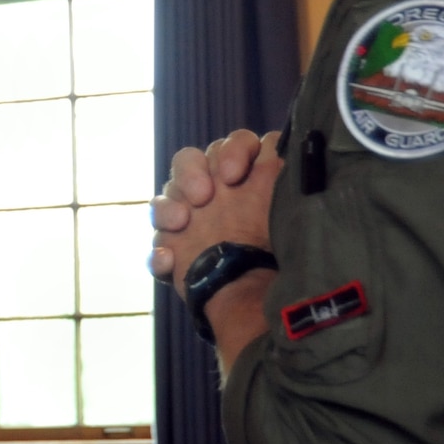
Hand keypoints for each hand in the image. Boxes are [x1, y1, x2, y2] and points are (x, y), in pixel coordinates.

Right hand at [149, 129, 279, 295]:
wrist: (264, 298)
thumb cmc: (280, 248)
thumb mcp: (287, 205)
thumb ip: (282, 171)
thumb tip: (281, 150)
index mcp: (245, 176)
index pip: (235, 144)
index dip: (232, 152)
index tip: (234, 175)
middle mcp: (214, 192)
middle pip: (188, 161)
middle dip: (190, 174)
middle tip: (202, 196)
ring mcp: (189, 219)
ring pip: (165, 199)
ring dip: (168, 209)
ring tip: (181, 223)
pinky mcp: (173, 251)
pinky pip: (157, 247)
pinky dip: (159, 254)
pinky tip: (169, 260)